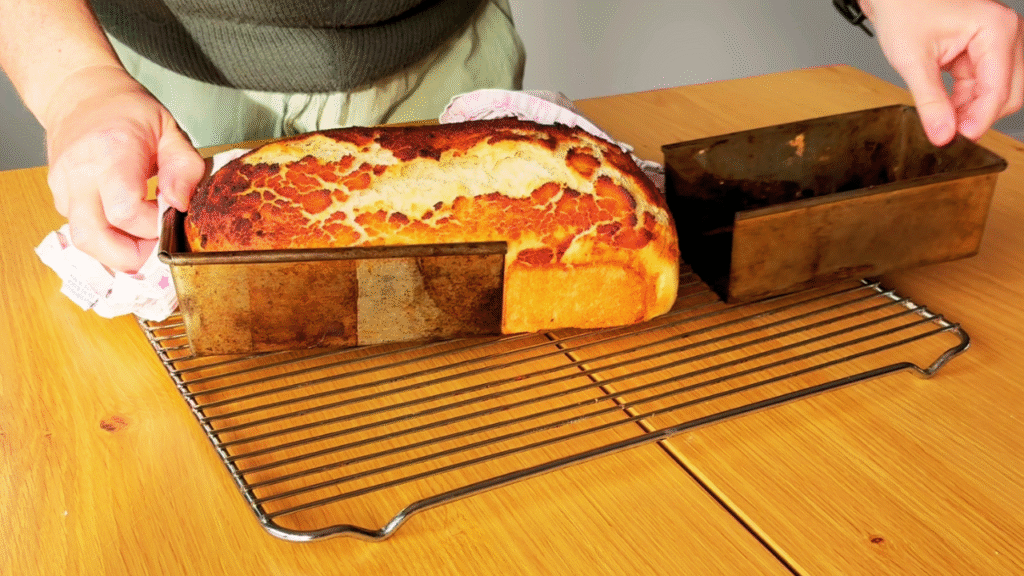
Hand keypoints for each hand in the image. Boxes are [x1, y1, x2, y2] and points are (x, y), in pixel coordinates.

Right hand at [42, 65, 205, 272]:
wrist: (79, 93)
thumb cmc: (127, 110)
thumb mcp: (169, 129)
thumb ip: (184, 167)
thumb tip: (180, 204)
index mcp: (111, 154)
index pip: (125, 212)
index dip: (153, 227)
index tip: (172, 218)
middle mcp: (80, 174)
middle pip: (94, 238)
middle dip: (131, 256)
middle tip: (158, 247)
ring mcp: (63, 187)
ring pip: (84, 240)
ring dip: (117, 251)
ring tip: (145, 237)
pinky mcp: (59, 197)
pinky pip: (82, 230)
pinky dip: (107, 238)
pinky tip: (128, 225)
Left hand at [861, 0, 1023, 145]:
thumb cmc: (903, 9)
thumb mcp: (912, 60)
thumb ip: (930, 101)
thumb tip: (943, 134)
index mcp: (995, 30)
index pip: (998, 89)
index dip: (979, 120)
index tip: (958, 140)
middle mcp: (1004, 34)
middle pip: (1008, 93)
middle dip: (978, 116)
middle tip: (948, 133)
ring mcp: (996, 43)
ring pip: (996, 92)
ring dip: (971, 110)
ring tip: (941, 120)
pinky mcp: (983, 51)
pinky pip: (982, 86)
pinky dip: (965, 101)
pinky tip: (944, 109)